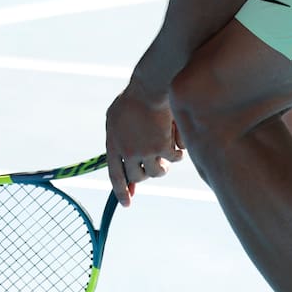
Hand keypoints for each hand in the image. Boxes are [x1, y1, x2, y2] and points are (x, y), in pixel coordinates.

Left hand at [105, 88, 184, 206]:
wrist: (150, 87)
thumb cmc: (133, 98)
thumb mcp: (116, 119)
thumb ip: (117, 140)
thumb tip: (122, 164)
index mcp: (113, 144)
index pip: (115, 175)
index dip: (121, 192)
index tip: (127, 204)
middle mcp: (127, 152)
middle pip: (138, 177)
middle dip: (147, 173)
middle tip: (156, 164)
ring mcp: (145, 151)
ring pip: (157, 172)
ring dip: (163, 166)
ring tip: (166, 155)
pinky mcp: (163, 147)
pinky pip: (174, 159)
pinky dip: (178, 152)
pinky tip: (178, 142)